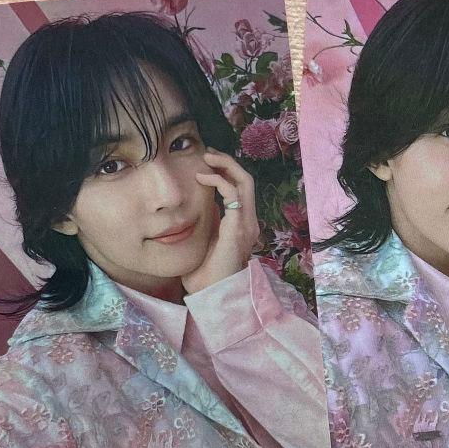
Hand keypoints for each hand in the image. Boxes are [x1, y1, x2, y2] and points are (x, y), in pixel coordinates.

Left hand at [181, 149, 260, 294]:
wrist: (212, 294)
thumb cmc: (206, 275)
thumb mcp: (206, 242)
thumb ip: (208, 225)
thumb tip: (199, 209)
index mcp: (243, 225)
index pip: (242, 190)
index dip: (228, 172)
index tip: (208, 163)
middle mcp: (249, 222)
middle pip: (247, 181)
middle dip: (229, 162)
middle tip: (208, 153)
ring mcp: (246, 225)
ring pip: (245, 182)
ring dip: (226, 165)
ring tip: (207, 158)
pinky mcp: (238, 228)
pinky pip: (233, 195)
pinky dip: (218, 181)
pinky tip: (202, 178)